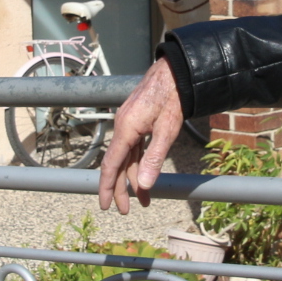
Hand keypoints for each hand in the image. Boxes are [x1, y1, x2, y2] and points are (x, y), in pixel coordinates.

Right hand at [98, 58, 186, 214]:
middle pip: (117, 164)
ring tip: (144, 199)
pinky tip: (143, 174)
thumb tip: (145, 185)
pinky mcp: (136, 120)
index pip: (111, 165)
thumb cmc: (173, 96)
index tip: (105, 205)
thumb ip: (154, 158)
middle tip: (125, 210)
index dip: (107, 187)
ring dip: (134, 178)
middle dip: (121, 189)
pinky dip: (138, 163)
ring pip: (127, 157)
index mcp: (126, 129)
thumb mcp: (167, 130)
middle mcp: (123, 126)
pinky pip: (133, 147)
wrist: (176, 70)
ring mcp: (129, 123)